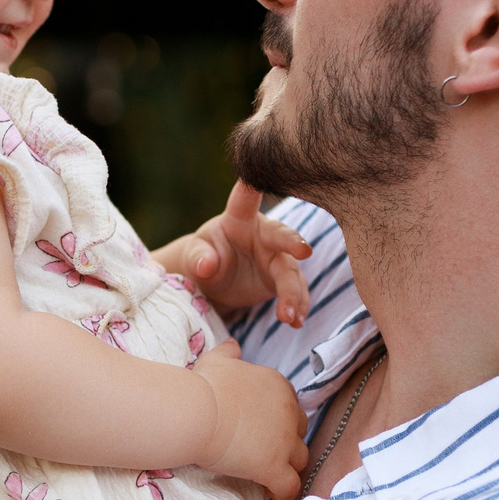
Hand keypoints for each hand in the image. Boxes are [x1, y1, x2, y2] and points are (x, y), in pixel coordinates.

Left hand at [167, 182, 311, 327]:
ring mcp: (277, 257)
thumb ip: (199, 257)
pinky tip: (296, 322)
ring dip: (293, 293)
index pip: (245, 199)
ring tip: (290, 316)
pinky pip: (295, 292)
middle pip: (281, 235)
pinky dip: (297, 306)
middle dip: (292, 241)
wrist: (214, 280)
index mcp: (239, 218)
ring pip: (291, 272)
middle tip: (303, 251)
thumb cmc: (204, 256)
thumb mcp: (195, 255)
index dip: (252, 186)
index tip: (257, 178)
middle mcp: (264, 234)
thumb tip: (207, 265)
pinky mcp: (282, 279)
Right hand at [192, 338, 308, 499]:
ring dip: (286, 466)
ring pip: (300, 459)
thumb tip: (233, 345)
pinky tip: (268, 490)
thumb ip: (229, 352)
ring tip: (266, 472)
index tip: (258, 429)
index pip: (289, 406)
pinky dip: (282, 491)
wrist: (196, 412)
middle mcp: (288, 412)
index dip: (276, 420)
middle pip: (298, 432)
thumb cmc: (204, 385)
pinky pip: (290, 486)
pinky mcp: (274, 467)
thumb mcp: (217, 360)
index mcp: (278, 386)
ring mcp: (284, 441)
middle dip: (285, 442)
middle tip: (262, 450)